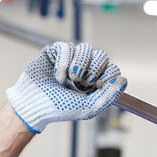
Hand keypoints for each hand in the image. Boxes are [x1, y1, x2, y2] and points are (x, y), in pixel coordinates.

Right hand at [5, 42, 126, 132]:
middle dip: (93, 70)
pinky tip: (57, 76)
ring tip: (67, 81)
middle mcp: (84, 68)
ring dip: (78, 66)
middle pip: (102, 55)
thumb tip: (123, 81)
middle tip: (80, 84)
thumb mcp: (88, 108)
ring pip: (86, 48)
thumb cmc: (58, 108)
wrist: (32, 105)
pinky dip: (63, 64)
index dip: (106, 76)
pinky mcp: (55, 51)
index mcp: (94, 81)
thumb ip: (108, 96)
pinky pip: (67, 47)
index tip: (94, 87)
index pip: (112, 69)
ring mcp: (70, 58)